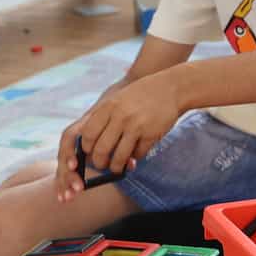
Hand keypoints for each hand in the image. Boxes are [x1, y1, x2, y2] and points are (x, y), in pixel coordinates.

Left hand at [54, 74, 183, 200]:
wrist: (170, 88)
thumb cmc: (140, 95)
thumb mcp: (117, 99)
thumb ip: (101, 117)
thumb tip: (86, 140)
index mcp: (108, 107)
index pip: (88, 134)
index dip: (87, 147)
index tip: (90, 152)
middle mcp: (120, 117)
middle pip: (101, 149)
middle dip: (100, 162)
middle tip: (102, 165)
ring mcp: (136, 126)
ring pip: (119, 157)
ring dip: (116, 167)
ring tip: (117, 167)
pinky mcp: (151, 135)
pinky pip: (138, 154)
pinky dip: (135, 158)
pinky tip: (135, 154)